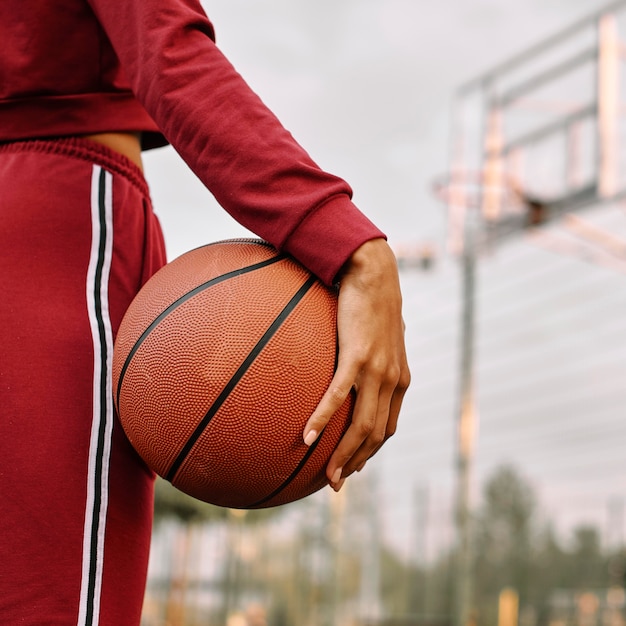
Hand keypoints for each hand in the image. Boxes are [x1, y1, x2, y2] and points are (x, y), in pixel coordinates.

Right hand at [303, 238, 410, 490]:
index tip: (354, 466)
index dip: (371, 450)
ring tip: (327, 477)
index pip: (387, 426)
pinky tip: (307, 437)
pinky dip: (323, 420)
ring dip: (344, 455)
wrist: (375, 275)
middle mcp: (393, 381)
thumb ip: (374, 357)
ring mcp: (377, 370)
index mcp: (399, 380)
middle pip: (376, 435)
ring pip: (362, 425)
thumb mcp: (380, 337)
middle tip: (337, 483)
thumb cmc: (372, 304)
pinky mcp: (358, 356)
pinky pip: (338, 395)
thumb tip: (356, 367)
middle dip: (357, 463)